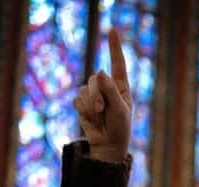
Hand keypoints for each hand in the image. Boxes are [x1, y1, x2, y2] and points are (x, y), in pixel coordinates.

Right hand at [73, 28, 131, 161]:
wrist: (108, 145)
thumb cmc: (120, 128)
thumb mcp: (120, 110)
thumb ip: (111, 91)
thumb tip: (100, 71)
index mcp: (121, 87)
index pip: (118, 63)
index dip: (114, 46)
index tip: (112, 29)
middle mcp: (107, 87)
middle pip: (95, 79)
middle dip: (96, 95)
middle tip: (101, 109)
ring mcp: (94, 95)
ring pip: (84, 89)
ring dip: (90, 105)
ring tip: (98, 117)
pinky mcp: (83, 103)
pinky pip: (77, 100)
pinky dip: (83, 110)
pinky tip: (91, 119)